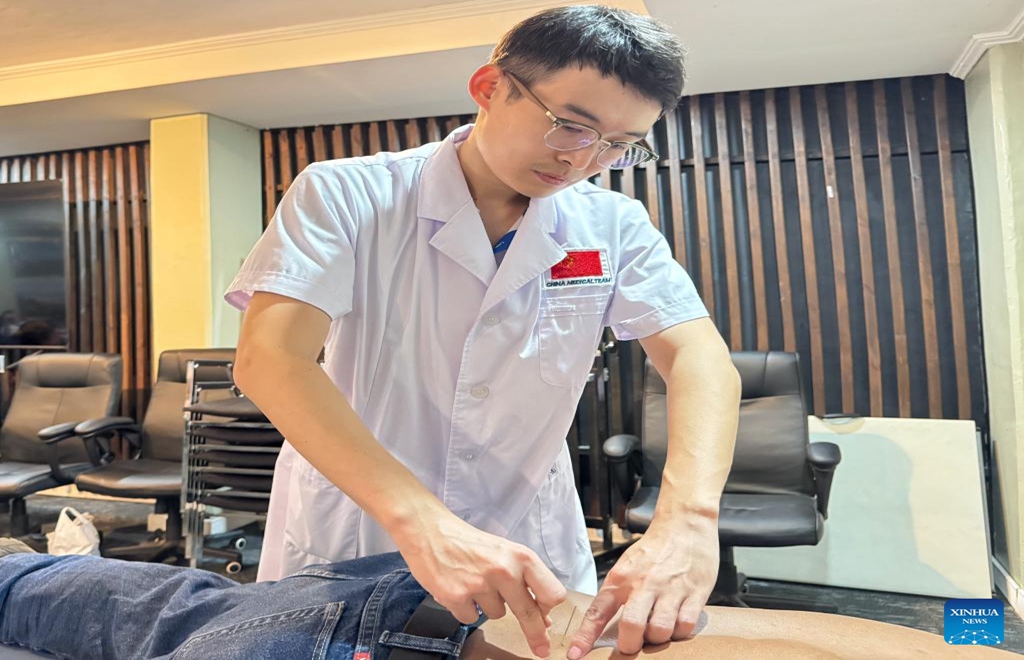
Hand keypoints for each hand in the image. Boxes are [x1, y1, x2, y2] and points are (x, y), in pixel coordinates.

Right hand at [396, 514, 567, 657]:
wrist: (429, 531)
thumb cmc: (469, 542)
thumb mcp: (504, 552)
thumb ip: (524, 580)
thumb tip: (542, 616)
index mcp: (521, 556)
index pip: (551, 592)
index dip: (548, 608)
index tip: (546, 620)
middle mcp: (504, 570)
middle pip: (530, 613)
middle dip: (536, 634)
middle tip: (541, 649)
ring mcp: (480, 585)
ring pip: (497, 615)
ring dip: (488, 606)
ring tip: (474, 582)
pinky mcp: (456, 597)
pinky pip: (471, 619)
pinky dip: (466, 609)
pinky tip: (459, 589)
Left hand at [568, 515, 719, 657]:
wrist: (684, 524)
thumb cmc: (654, 549)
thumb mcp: (626, 566)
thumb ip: (617, 594)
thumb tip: (604, 625)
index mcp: (621, 578)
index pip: (598, 611)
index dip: (586, 636)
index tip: (576, 655)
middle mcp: (643, 583)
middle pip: (631, 626)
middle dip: (629, 645)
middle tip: (631, 647)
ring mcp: (670, 588)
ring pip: (660, 630)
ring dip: (657, 639)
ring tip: (657, 630)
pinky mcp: (695, 592)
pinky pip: (685, 625)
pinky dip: (679, 632)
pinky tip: (677, 622)